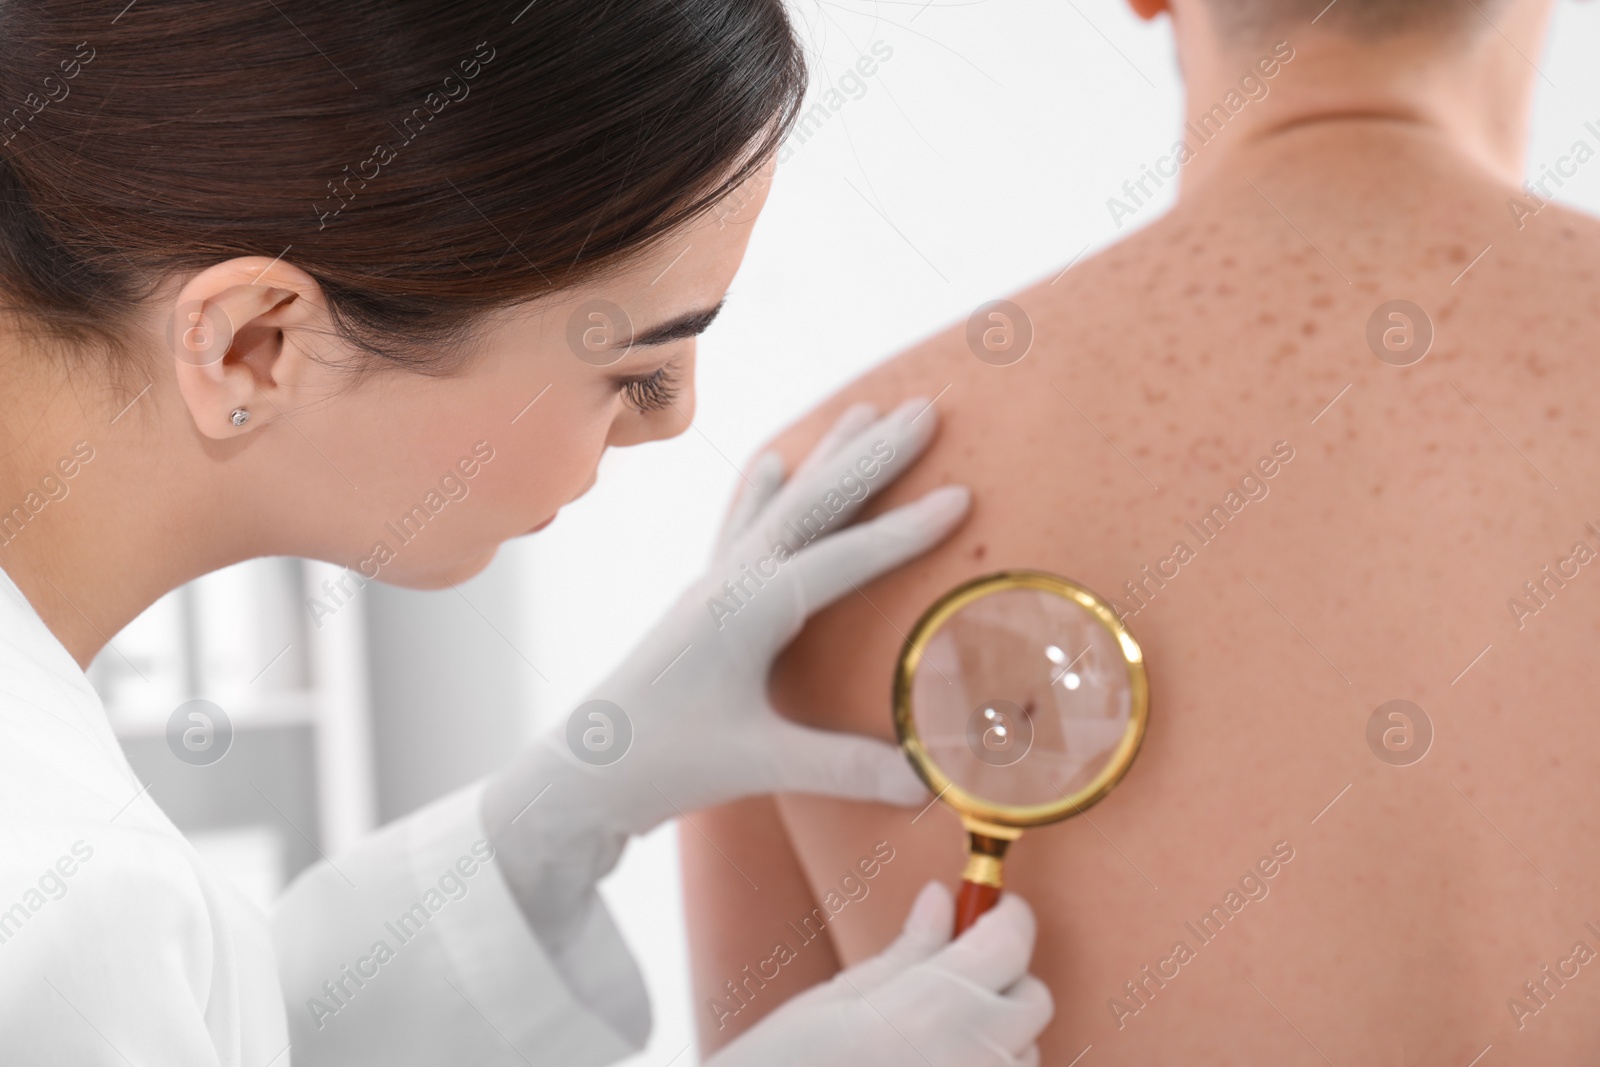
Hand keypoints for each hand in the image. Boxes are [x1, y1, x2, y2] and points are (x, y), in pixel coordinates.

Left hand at [483, 398, 968, 949]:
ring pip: (781, 505)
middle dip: (871, 457)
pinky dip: (765, 491)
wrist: (583, 775)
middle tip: (925, 410)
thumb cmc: (663, 766)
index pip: (840, 559)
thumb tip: (927, 779)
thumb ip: (845, 769)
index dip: (904, 532)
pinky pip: (742, 528)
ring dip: (828, 459)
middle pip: (813, 504)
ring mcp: (711, 587)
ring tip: (867, 411)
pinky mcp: (701, 604)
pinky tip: (775, 461)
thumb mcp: (759, 767)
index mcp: (745, 612)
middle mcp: (728, 583)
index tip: (962, 496)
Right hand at [707, 883, 1052, 1066]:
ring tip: (928, 1041)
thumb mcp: (837, 1000)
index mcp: (934, 1009)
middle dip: (1003, 979)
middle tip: (949, 977)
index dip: (1007, 918)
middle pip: (1033, 1001)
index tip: (992, 910)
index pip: (1011, 944)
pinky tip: (928, 1065)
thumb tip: (941, 899)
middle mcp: (972, 1059)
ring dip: (995, 1037)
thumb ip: (907, 951)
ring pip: (1024, 1054)